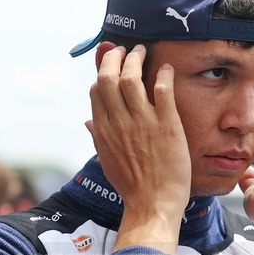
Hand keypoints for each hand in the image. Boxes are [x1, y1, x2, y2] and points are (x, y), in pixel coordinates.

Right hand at [87, 44, 189, 251]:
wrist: (153, 204)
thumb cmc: (132, 186)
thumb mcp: (108, 160)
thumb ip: (98, 137)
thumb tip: (87, 122)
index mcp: (103, 130)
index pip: (96, 91)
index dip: (102, 73)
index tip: (111, 66)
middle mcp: (119, 122)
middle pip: (109, 77)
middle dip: (115, 57)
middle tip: (126, 50)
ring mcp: (142, 122)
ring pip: (132, 77)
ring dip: (137, 59)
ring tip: (144, 52)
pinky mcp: (166, 125)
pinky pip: (162, 90)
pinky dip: (163, 74)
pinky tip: (166, 68)